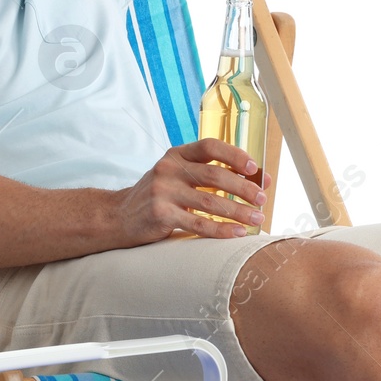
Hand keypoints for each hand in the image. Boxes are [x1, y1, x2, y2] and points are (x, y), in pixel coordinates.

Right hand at [110, 138, 266, 244]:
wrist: (118, 217)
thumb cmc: (158, 196)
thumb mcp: (177, 176)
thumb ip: (207, 174)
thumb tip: (255, 180)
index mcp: (176, 154)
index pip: (210, 146)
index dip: (235, 155)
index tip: (254, 168)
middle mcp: (169, 169)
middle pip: (215, 175)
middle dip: (243, 188)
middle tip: (262, 199)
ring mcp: (163, 192)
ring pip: (210, 201)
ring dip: (238, 211)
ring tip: (257, 219)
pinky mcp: (161, 215)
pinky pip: (198, 223)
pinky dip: (221, 230)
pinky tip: (237, 233)